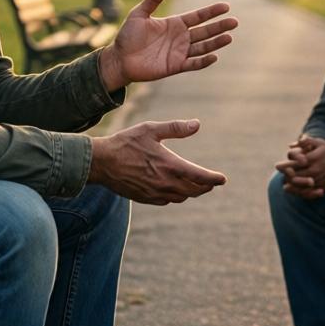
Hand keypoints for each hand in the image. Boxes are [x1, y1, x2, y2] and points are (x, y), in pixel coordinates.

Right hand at [88, 119, 226, 204]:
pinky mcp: (145, 198)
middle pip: (194, 190)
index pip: (200, 176)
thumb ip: (176, 128)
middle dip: (206, 186)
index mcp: (170, 165)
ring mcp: (155, 193)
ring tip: (197, 185)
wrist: (101, 163)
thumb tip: (197, 124)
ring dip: (192, 192)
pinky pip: (167, 201)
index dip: (214, 178)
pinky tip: (175, 190)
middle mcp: (165, 183)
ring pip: (182, 197)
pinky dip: (176, 196)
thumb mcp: (151, 129)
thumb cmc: (126, 142)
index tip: (223, 179)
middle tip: (213, 182)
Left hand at [99, 0, 238, 90]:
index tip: (226, 6)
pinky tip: (214, 55)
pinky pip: (193, 63)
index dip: (211, 12)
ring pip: (203, 46)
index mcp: (174, 24)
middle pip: (205, 31)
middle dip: (219, 26)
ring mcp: (179, 52)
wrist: (119, 59)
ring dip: (216, 42)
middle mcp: (180, 37)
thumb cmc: (127, 36)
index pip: (198, 16)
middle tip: (235, 22)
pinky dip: (204, 61)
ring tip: (229, 37)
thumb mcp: (139, 14)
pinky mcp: (175, 66)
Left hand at [275, 135, 324, 196]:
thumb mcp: (320, 142)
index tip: (277, 165)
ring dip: (290, 184)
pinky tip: (295, 190)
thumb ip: (305, 142)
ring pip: (299, 186)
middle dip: (284, 174)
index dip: (284, 164)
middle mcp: (314, 170)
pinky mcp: (321, 187)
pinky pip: (307, 193)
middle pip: (294, 175)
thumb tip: (290, 146)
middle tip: (278, 171)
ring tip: (285, 184)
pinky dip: (299, 192)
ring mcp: (318, 180)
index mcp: (313, 158)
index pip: (294, 163)